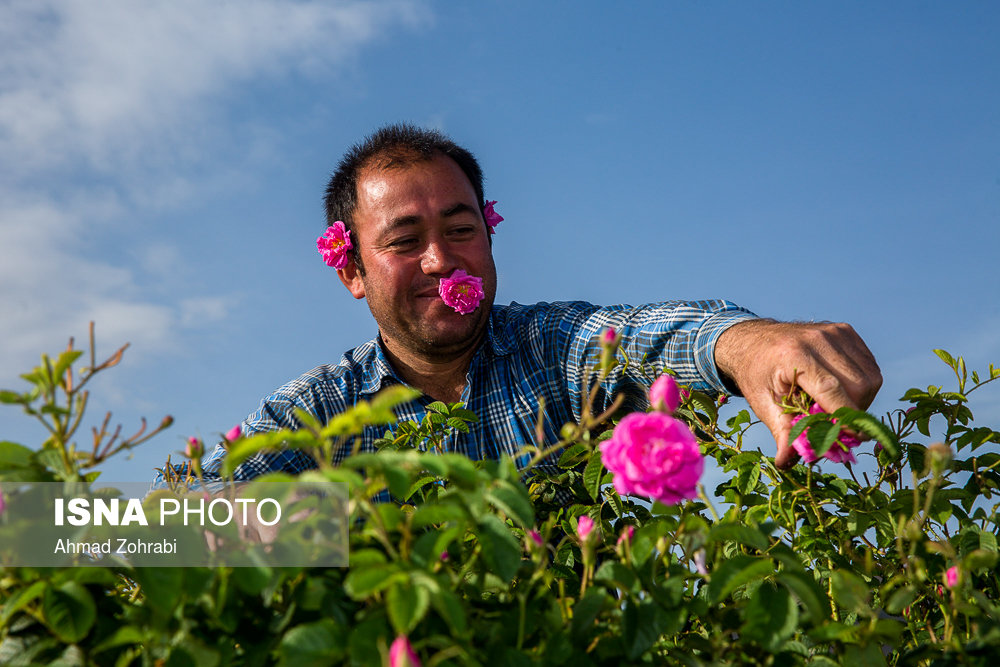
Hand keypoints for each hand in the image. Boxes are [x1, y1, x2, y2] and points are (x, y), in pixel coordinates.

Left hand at [714, 319, 881, 468]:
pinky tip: (840, 389)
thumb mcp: (763, 404)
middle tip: (836, 423)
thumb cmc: (757, 375)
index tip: (856, 439)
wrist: (753, 341)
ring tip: (834, 405)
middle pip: (858, 385)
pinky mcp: (845, 330)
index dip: (847, 417)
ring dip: (860, 400)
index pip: (831, 390)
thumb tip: (788, 463)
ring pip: (869, 377)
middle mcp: (817, 338)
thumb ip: (782, 433)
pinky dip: (862, 384)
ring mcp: (834, 331)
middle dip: (853, 411)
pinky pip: (868, 366)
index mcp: (793, 355)